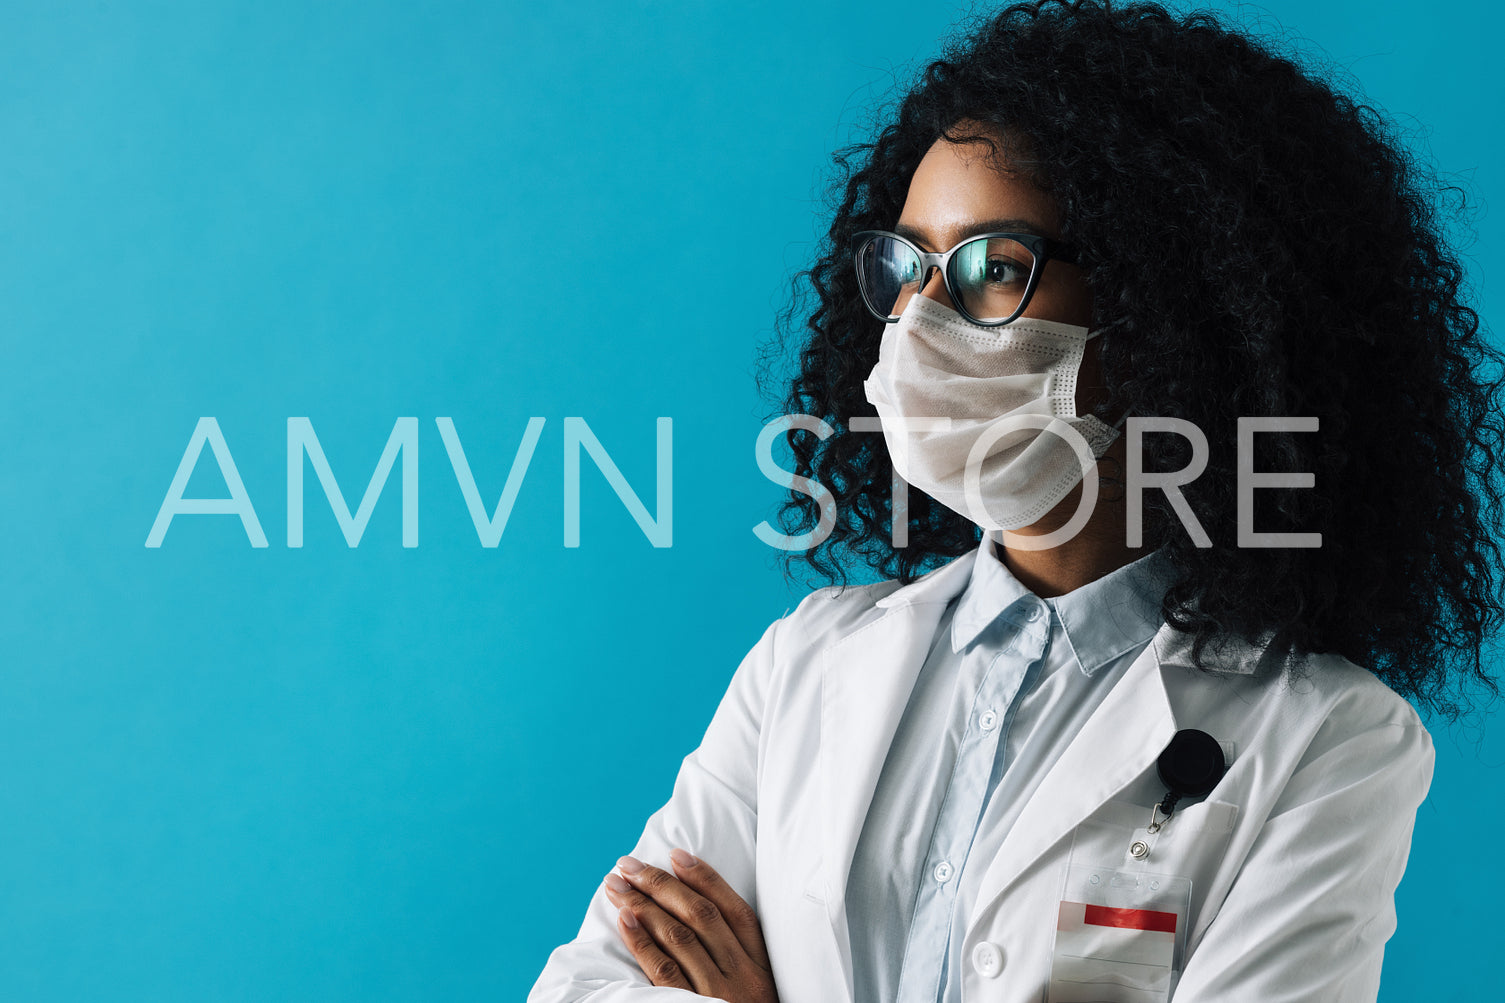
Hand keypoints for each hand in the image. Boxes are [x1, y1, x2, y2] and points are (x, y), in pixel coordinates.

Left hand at [602, 847, 778, 1002]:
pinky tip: (624, 921)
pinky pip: (664, 972)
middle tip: (628, 864)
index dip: (704, 877)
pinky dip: (642, 941)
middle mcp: (742, 973)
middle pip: (700, 915)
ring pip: (678, 937)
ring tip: (616, 886)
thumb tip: (692, 913)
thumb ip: (735, 956)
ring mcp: (719, 993)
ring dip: (643, 905)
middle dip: (661, 884)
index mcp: (760, 964)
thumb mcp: (756, 988)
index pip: (733, 909)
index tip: (674, 853)